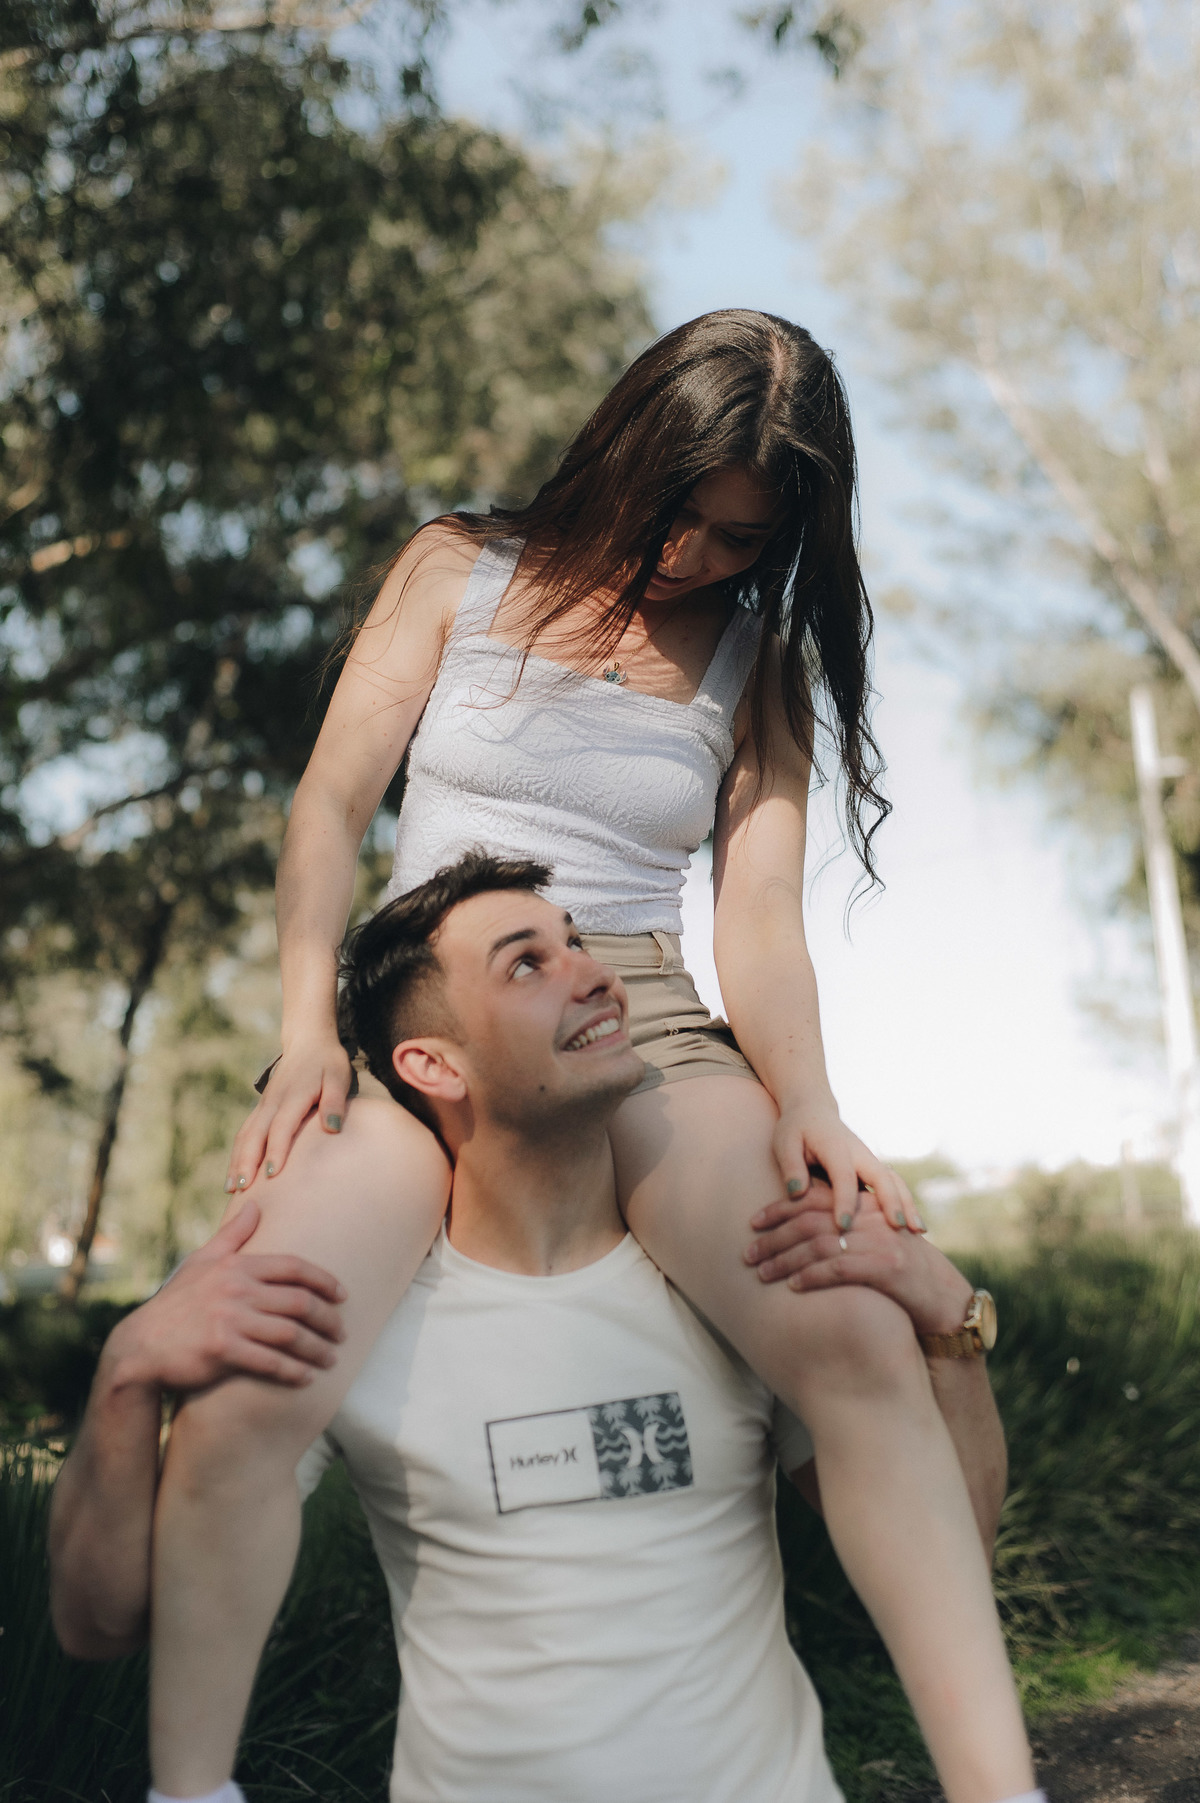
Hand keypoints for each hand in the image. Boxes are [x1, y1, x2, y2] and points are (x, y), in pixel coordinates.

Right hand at [104, 1202, 346, 1391]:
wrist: (141, 1347)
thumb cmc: (176, 1303)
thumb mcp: (201, 1261)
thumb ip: (232, 1235)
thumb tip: (255, 1203)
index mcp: (236, 1266)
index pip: (293, 1267)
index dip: (324, 1281)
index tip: (343, 1295)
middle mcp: (236, 1289)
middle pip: (299, 1302)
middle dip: (328, 1319)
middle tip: (341, 1332)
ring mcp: (229, 1320)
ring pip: (290, 1334)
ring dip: (317, 1348)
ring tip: (331, 1358)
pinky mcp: (222, 1350)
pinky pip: (270, 1361)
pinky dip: (293, 1371)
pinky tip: (307, 1378)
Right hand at [225, 1033, 351, 1191]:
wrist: (308, 1041)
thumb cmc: (328, 1062)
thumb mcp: (339, 1077)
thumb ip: (334, 1102)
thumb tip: (332, 1128)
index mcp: (293, 1096)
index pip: (281, 1127)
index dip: (276, 1150)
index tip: (273, 1175)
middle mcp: (273, 1102)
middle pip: (255, 1135)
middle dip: (247, 1162)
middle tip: (242, 1190)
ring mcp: (264, 1105)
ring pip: (245, 1135)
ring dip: (237, 1161)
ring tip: (231, 1189)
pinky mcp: (262, 1109)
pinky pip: (245, 1133)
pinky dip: (237, 1154)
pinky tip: (235, 1174)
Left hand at [747, 1190, 972, 1335]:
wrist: (944, 1297)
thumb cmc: (902, 1271)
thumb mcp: (875, 1240)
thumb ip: (846, 1227)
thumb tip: (802, 1227)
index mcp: (866, 1203)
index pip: (814, 1198)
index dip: (780, 1209)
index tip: (753, 1223)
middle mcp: (871, 1217)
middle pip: (810, 1220)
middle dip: (774, 1237)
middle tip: (747, 1253)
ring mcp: (879, 1241)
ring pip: (819, 1244)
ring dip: (785, 1259)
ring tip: (761, 1273)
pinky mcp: (886, 1267)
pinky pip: (839, 1269)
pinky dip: (812, 1276)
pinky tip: (793, 1287)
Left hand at [766, 1103, 922, 1237]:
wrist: (813, 1110)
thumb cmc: (796, 1130)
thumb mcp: (785, 1143)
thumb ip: (791, 1166)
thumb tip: (796, 1193)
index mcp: (835, 1147)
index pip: (843, 1176)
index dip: (844, 1201)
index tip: (843, 1225)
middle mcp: (859, 1153)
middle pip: (881, 1177)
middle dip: (891, 1202)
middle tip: (897, 1228)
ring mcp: (870, 1161)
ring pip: (894, 1182)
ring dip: (907, 1205)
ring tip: (918, 1232)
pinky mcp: (873, 1170)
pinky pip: (895, 1186)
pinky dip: (907, 1205)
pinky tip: (916, 1229)